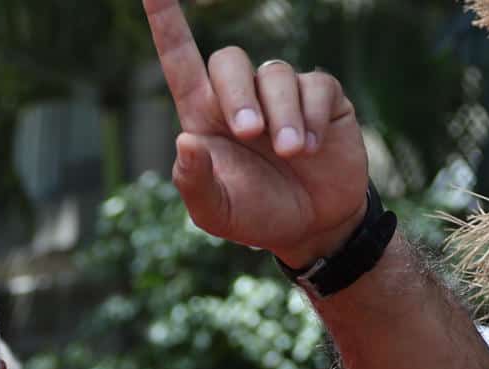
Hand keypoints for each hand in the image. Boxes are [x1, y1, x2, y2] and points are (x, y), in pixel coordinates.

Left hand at [143, 0, 369, 266]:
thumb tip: (184, 142)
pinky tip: (311, 148)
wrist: (312, 228)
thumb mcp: (216, 212)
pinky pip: (315, 86)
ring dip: (282, 116)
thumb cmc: (255, 214)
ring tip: (291, 154)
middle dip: (237, 94)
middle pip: (229, 60)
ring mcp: (282, 93)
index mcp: (204, 115)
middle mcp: (241, 95)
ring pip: (275, 74)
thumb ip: (194, 183)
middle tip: (249, 134)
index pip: (180, 58)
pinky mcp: (321, 98)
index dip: (167, 21)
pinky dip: (311, 118)